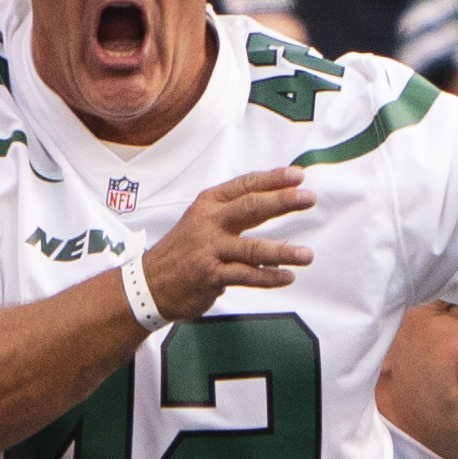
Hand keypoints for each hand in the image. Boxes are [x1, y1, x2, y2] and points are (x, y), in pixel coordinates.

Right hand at [138, 169, 318, 320]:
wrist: (149, 283)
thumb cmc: (183, 251)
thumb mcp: (202, 220)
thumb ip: (234, 210)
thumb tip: (275, 197)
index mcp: (209, 204)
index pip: (246, 186)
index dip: (274, 180)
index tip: (298, 175)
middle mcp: (209, 222)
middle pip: (251, 207)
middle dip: (282, 201)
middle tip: (308, 198)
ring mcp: (209, 249)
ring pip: (252, 248)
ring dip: (283, 251)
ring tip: (306, 254)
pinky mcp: (210, 275)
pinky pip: (245, 275)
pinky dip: (268, 277)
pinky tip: (287, 276)